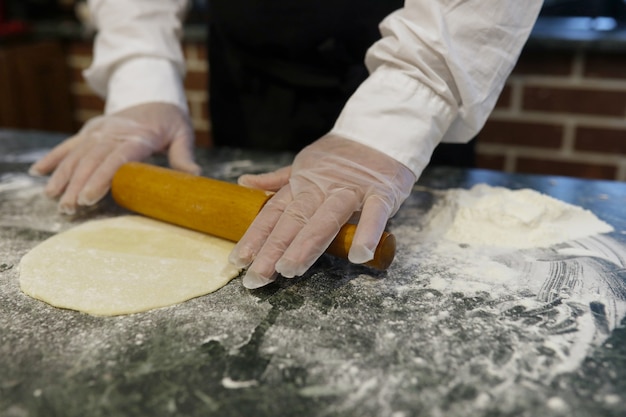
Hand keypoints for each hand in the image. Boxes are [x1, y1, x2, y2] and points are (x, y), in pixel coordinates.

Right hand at [29, 102, 199, 213]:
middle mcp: (113, 132)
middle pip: (91, 160)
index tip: (89, 198)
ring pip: (76, 154)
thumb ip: (184, 155)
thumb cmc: (170, 119)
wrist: (153, 93)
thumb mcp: (183, 133)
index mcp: (137, 136)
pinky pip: (68, 144)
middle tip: (69, 209)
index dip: (101, 178)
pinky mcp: (90, 131)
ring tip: (53, 198)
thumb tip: (195, 176)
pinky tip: (38, 173)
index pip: (117, 159)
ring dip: (62, 176)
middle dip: (77, 185)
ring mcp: (98, 130)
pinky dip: (53, 158)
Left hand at [229, 134, 415, 288]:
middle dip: (273, 249)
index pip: (274, 213)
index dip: (256, 236)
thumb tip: (244, 183)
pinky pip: (375, 213)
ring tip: (290, 269)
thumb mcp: (306, 164)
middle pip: (294, 220)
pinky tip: (358, 256)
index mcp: (303, 184)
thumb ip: (278, 180)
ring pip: (326, 218)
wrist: (380, 130)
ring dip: (307, 243)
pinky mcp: (382, 192)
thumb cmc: (343, 155)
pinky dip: (368, 232)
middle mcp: (322, 187)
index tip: (238, 261)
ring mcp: (352, 189)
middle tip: (256, 277)